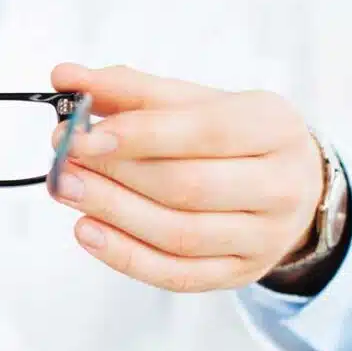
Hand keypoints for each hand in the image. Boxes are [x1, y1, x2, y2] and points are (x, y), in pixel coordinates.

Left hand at [48, 64, 325, 293]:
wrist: (289, 185)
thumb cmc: (229, 136)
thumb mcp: (192, 102)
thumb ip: (129, 89)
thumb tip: (66, 76)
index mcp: (274, 127)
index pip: (204, 132)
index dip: (139, 134)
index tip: (82, 133)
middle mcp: (281, 186)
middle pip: (187, 187)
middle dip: (115, 173)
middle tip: (63, 159)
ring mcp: (264, 238)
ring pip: (179, 234)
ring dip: (112, 212)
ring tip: (65, 188)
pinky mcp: (239, 274)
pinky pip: (177, 274)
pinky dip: (125, 256)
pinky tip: (86, 230)